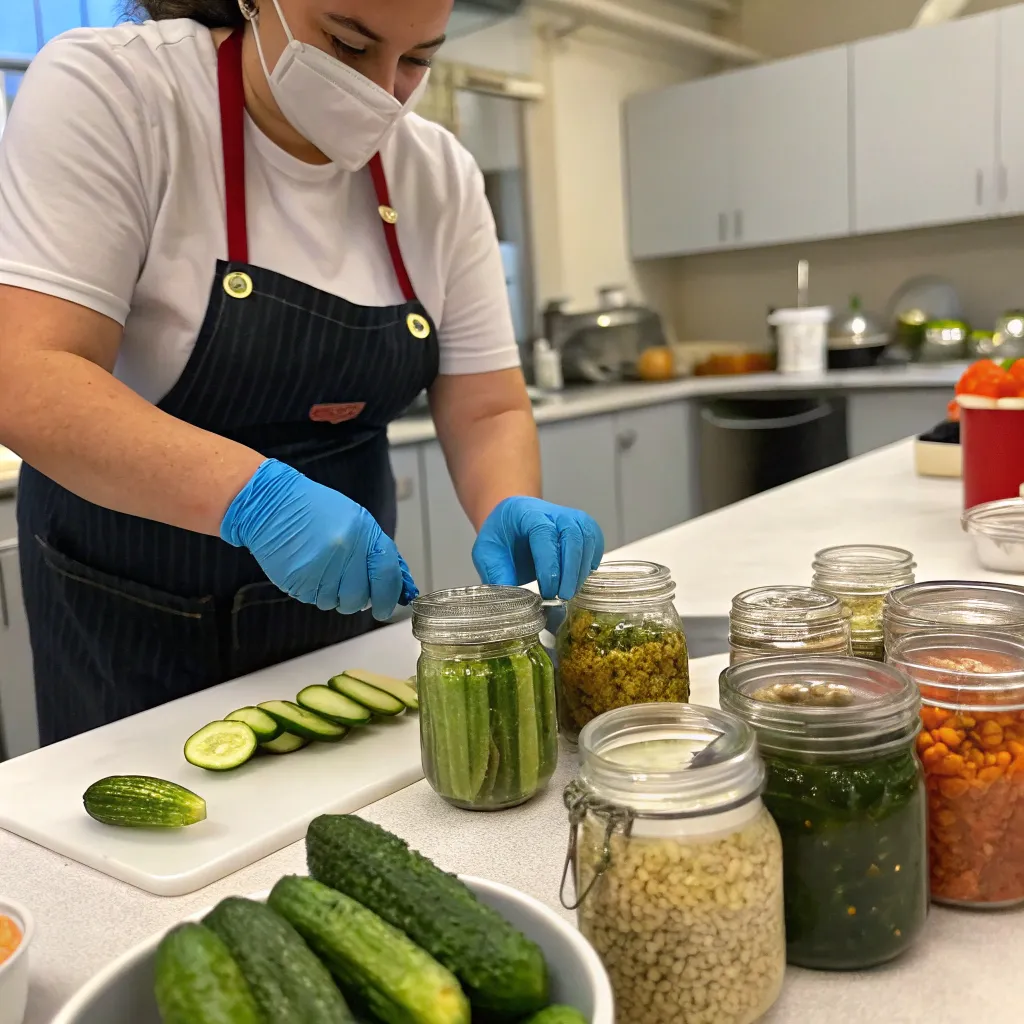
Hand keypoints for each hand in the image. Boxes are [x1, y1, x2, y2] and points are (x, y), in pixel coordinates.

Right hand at [220, 459, 416, 619]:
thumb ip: (377, 552)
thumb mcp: (356, 520)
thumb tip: (398, 586)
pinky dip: (314, 591)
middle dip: (358, 599)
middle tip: (348, 587)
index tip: (385, 608)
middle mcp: (344, 552)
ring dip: (334, 595)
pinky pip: (314, 600)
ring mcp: (320, 567)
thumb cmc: (316, 510)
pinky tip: (308, 570)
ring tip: (323, 570)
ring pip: (337, 602)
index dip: (389, 597)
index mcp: (363, 533)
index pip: (387, 576)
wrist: (272, 504)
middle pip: (360, 597)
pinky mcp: (298, 580)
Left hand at [472, 497, 603, 599]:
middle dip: (570, 570)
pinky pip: (595, 544)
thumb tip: (513, 600)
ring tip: (568, 594)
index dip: (549, 563)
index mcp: (527, 512)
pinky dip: (589, 564)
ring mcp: (573, 518)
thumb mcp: (486, 553)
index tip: (548, 590)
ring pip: (588, 539)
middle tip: (563, 597)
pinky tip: (577, 581)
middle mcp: (554, 512)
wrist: (512, 523)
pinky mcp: (585, 529)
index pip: (544, 533)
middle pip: (572, 535)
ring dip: (580, 571)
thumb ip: (497, 573)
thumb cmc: (501, 537)